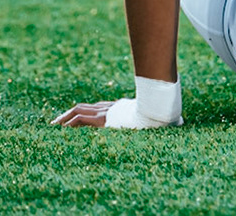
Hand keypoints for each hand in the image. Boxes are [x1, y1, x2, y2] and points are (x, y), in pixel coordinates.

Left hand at [50, 97, 179, 128]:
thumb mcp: (160, 116)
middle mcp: (110, 107)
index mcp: (119, 107)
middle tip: (57, 122)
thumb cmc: (161, 113)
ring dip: (65, 118)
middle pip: (84, 107)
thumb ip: (165, 118)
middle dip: (69, 114)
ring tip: (54, 127)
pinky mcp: (103, 120)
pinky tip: (61, 129)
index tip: (75, 119)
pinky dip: (69, 123)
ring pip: (78, 111)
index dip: (85, 113)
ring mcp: (106, 112)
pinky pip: (81, 120)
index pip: (97, 108)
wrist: (158, 110)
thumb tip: (181, 121)